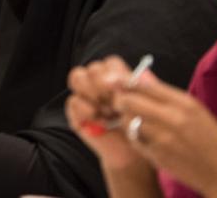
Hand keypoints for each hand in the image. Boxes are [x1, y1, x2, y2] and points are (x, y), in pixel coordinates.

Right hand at [66, 56, 147, 171]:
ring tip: (108, 112)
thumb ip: (135, 89)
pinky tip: (99, 121)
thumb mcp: (143, 106)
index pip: (110, 63)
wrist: (130, 153)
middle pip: (92, 68)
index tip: (122, 88)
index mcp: (117, 78)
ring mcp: (85, 95)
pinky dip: (87, 110)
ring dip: (93, 94)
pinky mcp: (75, 111)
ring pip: (77, 77)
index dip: (114, 73)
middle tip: (114, 102)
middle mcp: (99, 83)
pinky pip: (73, 100)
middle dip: (103, 84)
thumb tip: (123, 80)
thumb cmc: (140, 128)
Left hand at [114, 70, 216, 196]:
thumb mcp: (195, 110)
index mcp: (184, 104)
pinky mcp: (157, 155)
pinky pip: (133, 139)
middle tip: (121, 102)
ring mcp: (163, 139)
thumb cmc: (209, 138)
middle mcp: (172, 119)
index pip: (144, 85)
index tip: (120, 83)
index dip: (126, 82)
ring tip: (134, 119)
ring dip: (125, 118)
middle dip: (120, 100)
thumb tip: (141, 74)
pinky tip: (142, 136)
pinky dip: (133, 136)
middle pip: (128, 101)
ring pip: (127, 120)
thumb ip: (165, 93)